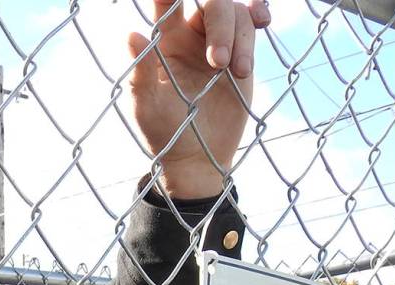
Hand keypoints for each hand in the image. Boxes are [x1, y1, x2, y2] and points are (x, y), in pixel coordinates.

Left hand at [128, 0, 270, 197]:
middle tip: (216, 64)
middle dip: (219, 26)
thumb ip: (141, 73)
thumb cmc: (165, 135)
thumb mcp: (148, 109)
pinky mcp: (240, 52)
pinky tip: (263, 21)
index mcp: (164, 42)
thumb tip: (131, 35)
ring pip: (234, 12)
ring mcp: (217, 41)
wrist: (198, 159)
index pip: (167, 1)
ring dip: (240, 39)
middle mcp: (190, 35)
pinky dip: (259, 14)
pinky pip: (252, 21)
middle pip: (210, 3)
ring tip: (238, 74)